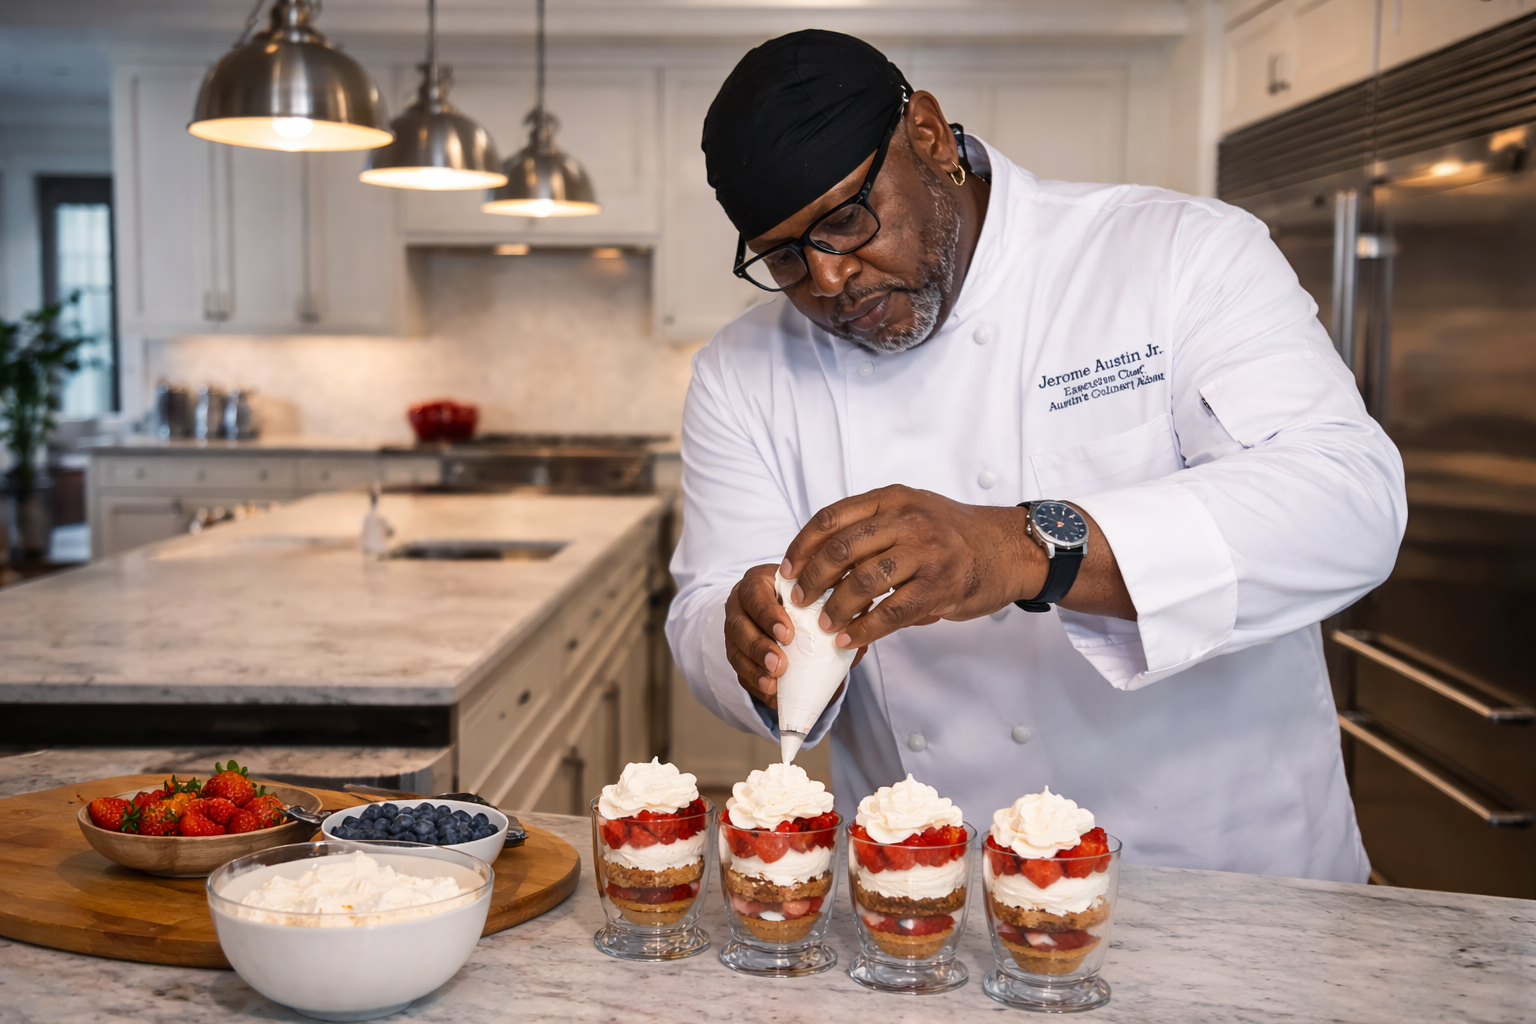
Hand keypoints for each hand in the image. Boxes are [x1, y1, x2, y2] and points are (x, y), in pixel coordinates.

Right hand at [724, 563, 861, 708]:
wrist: (781, 610)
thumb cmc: (800, 599)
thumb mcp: (814, 596)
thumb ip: (834, 613)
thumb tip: (860, 645)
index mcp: (758, 583)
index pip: (755, 593)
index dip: (767, 614)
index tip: (787, 634)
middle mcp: (740, 606)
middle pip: (739, 625)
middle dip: (759, 647)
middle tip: (780, 664)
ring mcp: (734, 632)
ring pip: (735, 651)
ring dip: (755, 669)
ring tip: (773, 683)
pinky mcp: (735, 655)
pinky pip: (739, 672)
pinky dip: (755, 685)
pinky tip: (771, 694)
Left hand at [781, 485, 1046, 649]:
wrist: (1008, 548)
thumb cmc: (953, 534)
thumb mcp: (912, 512)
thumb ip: (872, 528)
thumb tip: (819, 561)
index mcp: (893, 498)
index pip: (831, 517)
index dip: (802, 545)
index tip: (786, 569)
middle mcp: (908, 520)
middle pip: (841, 549)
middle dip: (811, 579)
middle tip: (797, 600)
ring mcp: (926, 553)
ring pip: (863, 582)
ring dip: (835, 608)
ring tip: (822, 624)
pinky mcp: (940, 587)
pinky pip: (891, 612)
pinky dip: (864, 630)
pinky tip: (849, 639)